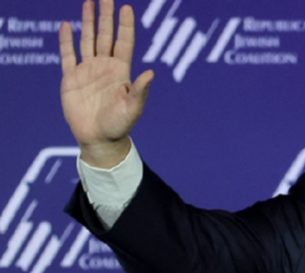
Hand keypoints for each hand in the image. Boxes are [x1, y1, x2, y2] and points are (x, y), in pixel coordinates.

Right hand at [59, 0, 153, 167]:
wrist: (100, 139)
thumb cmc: (120, 125)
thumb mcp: (133, 108)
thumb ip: (140, 90)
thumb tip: (151, 73)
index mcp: (121, 71)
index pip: (124, 42)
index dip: (125, 25)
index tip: (126, 7)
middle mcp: (105, 67)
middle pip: (105, 36)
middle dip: (106, 16)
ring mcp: (87, 71)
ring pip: (87, 40)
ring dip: (87, 22)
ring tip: (88, 3)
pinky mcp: (71, 78)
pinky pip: (68, 55)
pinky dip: (66, 41)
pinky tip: (66, 25)